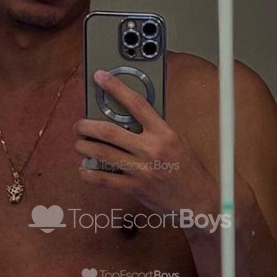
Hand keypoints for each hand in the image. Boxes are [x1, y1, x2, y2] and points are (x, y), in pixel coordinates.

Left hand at [74, 69, 216, 215]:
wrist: (197, 200)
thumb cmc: (186, 169)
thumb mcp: (176, 141)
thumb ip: (153, 129)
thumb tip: (126, 116)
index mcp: (164, 133)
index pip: (136, 103)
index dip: (115, 87)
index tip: (101, 77)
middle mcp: (151, 149)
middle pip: (108, 131)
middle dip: (86, 126)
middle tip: (80, 125)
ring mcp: (141, 170)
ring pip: (101, 153)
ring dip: (84, 147)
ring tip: (79, 144)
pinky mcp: (134, 187)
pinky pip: (103, 179)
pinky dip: (88, 173)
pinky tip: (84, 169)